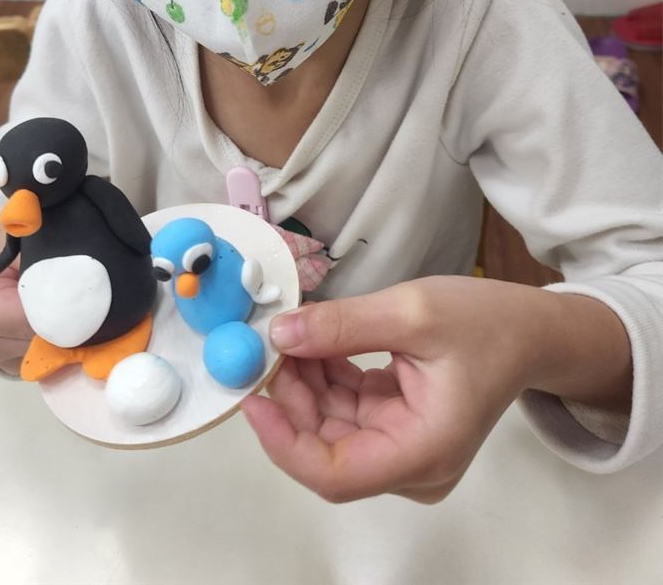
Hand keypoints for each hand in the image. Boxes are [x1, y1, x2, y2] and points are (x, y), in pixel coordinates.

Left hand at [242, 275, 554, 503]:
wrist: (531, 331)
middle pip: (329, 450)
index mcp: (425, 451)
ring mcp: (406, 450)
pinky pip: (348, 413)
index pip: (337, 474)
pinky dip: (325, 379)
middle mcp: (414, 465)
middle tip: (267, 348)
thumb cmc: (487, 323)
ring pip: (332, 430)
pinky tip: (315, 343)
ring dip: (305, 385)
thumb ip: (342, 326)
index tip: (254, 400)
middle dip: (291, 401)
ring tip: (292, 336)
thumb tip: (280, 335)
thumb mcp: (412, 311)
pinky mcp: (398, 429)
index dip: (285, 443)